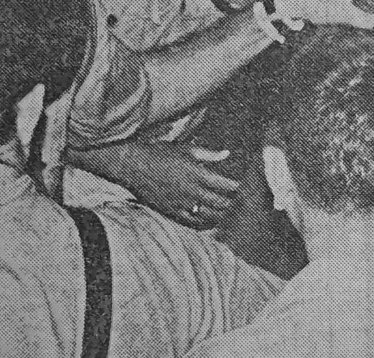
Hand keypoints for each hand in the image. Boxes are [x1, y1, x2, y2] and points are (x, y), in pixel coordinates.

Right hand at [115, 141, 240, 229]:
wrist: (134, 165)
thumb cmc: (161, 153)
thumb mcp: (186, 150)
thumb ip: (209, 154)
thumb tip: (227, 154)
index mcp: (197, 173)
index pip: (225, 185)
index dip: (235, 187)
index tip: (239, 186)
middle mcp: (191, 190)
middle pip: (220, 202)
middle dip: (230, 202)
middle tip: (234, 200)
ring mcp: (181, 203)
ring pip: (209, 215)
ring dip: (220, 214)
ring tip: (225, 211)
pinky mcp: (171, 211)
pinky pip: (192, 222)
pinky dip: (204, 223)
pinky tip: (209, 222)